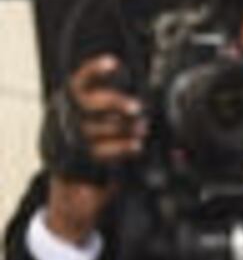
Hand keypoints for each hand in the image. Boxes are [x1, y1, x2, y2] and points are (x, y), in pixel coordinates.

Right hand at [40, 52, 142, 242]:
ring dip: (123, 128)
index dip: (96, 70)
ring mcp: (72, 139)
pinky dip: (121, 148)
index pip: (82, 81)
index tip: (113, 63)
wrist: (77, 196)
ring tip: (141, 130)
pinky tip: (135, 146)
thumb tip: (156, 110)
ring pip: (96, 127)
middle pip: (89, 102)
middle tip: (136, 108)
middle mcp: (69, 118)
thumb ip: (125, 115)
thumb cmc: (98, 155)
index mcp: (74, 103)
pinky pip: (100, 150)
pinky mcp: (78, 159)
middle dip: (115, 102)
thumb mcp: (110, 130)